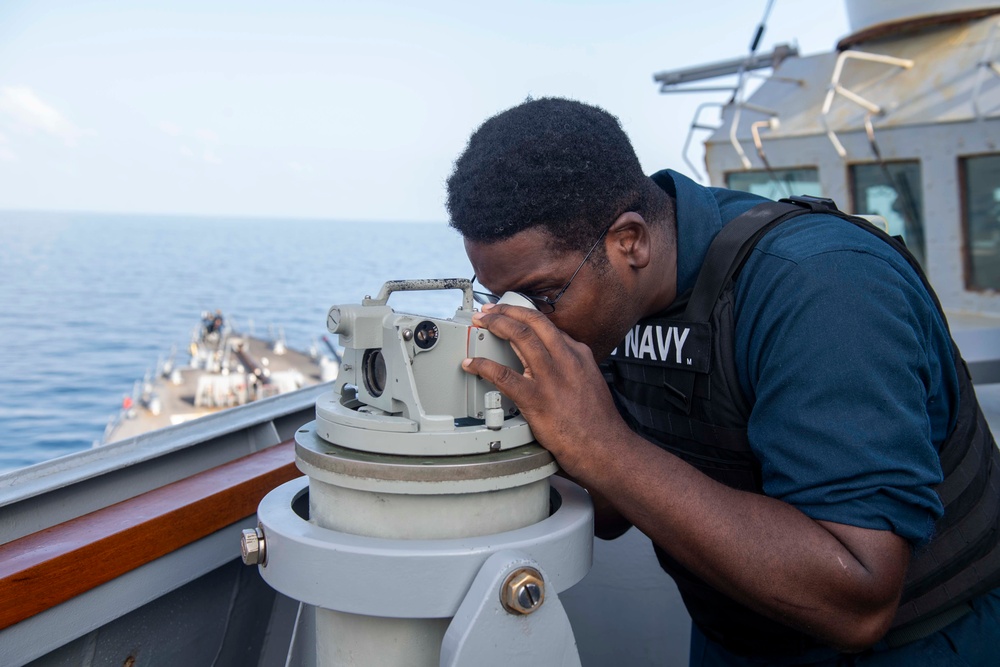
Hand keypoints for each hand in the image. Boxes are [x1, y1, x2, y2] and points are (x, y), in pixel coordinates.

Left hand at [462, 303, 627, 477]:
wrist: (605, 448)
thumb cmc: (597, 423)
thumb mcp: (590, 382)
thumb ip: (571, 367)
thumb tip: (552, 359)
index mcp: (578, 355)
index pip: (548, 325)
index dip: (524, 315)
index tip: (511, 314)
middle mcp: (566, 360)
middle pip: (533, 322)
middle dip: (507, 311)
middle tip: (489, 311)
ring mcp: (551, 378)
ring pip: (520, 337)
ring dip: (496, 325)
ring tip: (480, 323)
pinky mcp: (536, 399)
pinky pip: (504, 375)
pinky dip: (484, 365)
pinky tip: (474, 365)